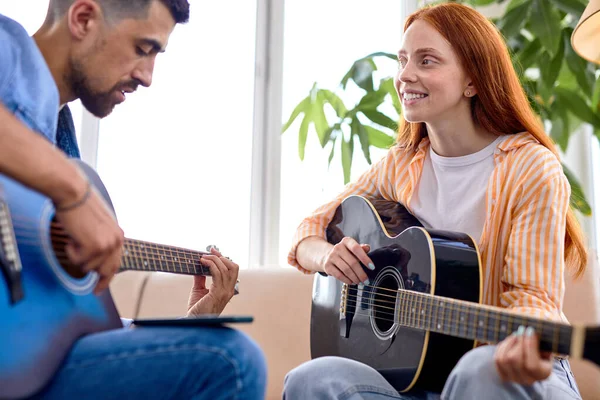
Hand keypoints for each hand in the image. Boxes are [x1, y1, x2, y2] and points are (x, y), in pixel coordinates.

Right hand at [55, 179, 123, 294]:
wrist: (74, 193)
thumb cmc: (80, 205)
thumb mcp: (99, 224)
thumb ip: (102, 238)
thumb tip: (97, 256)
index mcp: (118, 235)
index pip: (116, 263)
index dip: (108, 278)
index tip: (101, 288)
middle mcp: (116, 241)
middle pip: (106, 271)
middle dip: (99, 280)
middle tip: (94, 290)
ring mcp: (106, 245)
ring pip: (88, 267)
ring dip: (78, 257)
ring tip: (75, 239)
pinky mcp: (94, 247)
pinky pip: (78, 261)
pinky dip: (71, 251)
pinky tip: (72, 237)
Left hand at [187, 248, 238, 315]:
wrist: (194, 322)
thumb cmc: (197, 309)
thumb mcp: (199, 290)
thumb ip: (200, 278)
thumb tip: (198, 266)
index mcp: (227, 289)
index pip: (231, 270)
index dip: (223, 258)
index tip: (213, 250)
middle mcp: (229, 290)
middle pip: (233, 267)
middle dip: (221, 257)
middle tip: (210, 251)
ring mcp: (225, 292)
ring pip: (226, 268)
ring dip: (214, 259)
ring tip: (203, 257)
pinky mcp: (218, 293)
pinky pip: (218, 274)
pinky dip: (210, 265)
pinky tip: (202, 262)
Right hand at [322, 237, 372, 284]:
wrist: (327, 255)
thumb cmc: (345, 253)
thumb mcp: (353, 249)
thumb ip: (361, 249)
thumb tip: (368, 247)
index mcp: (346, 241)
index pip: (356, 248)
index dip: (365, 258)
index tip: (372, 267)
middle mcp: (338, 247)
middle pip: (352, 262)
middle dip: (361, 273)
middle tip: (366, 281)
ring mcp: (331, 256)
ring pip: (346, 270)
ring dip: (355, 278)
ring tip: (360, 282)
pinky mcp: (327, 266)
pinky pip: (339, 275)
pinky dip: (347, 280)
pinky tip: (352, 282)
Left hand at [494, 325, 552, 384]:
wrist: (532, 360)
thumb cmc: (541, 350)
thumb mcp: (546, 345)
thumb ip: (541, 340)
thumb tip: (533, 330)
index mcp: (543, 374)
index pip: (532, 365)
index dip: (529, 346)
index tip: (530, 329)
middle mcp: (528, 380)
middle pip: (515, 360)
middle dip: (517, 341)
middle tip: (521, 329)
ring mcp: (514, 378)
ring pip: (504, 359)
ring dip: (509, 343)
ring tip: (515, 335)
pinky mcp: (504, 374)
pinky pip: (497, 359)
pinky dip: (502, 347)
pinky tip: (509, 341)